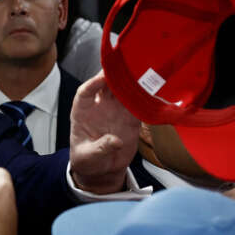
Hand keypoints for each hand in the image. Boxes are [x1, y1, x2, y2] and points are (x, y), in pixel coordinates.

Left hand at [68, 71, 139, 193]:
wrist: (102, 170)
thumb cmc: (87, 160)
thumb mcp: (88, 157)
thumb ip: (100, 148)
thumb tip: (115, 141)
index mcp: (82, 112)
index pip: (85, 92)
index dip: (93, 83)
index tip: (101, 79)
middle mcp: (99, 107)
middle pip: (106, 84)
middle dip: (114, 74)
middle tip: (125, 65)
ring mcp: (115, 111)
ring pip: (123, 90)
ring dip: (131, 81)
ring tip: (142, 72)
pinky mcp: (130, 118)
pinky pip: (137, 103)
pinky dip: (144, 96)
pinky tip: (152, 89)